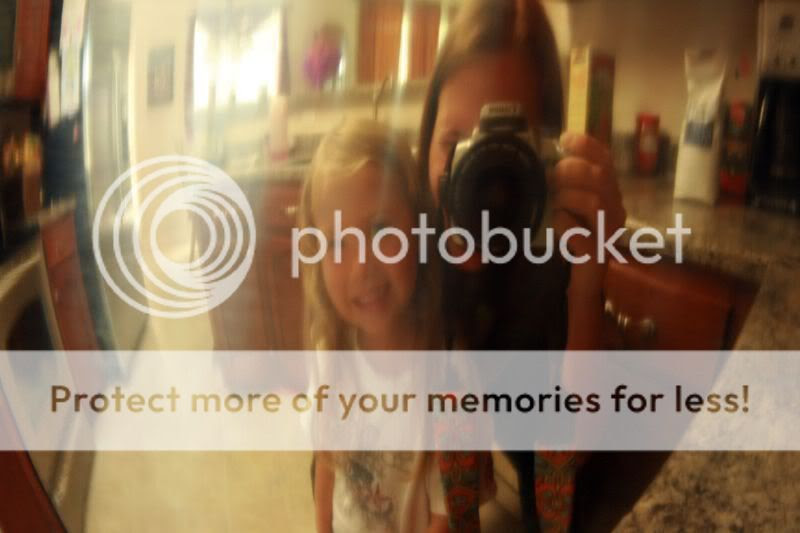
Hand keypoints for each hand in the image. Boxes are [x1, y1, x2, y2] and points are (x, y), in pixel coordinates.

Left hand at [550, 132, 625, 296]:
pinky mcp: (597, 255)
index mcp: (608, 193)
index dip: (587, 146)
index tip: (565, 139)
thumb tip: (541, 161)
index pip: (605, 161)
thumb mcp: (568, 206)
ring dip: (568, 197)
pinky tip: (557, 224)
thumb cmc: (573, 238)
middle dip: (572, 170)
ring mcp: (608, 233)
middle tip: (551, 177)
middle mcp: (614, 209)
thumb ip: (563, 185)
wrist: (580, 281)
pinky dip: (565, 225)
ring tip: (554, 202)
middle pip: (601, 178)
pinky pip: (583, 235)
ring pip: (595, 202)